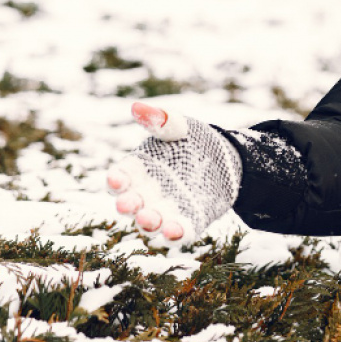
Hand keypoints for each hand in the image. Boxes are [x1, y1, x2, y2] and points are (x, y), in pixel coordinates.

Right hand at [106, 101, 241, 243]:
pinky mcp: (187, 222)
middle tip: (127, 204)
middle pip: (131, 204)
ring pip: (151, 222)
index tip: (116, 178)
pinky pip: (178, 233)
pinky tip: (174, 231)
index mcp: (137, 171)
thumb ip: (159, 120)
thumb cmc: (191, 141)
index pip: (120, 178)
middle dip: (128, 204)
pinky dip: (175, 234)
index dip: (116, 179)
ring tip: (150, 219)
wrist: (225, 158)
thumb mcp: (178, 126)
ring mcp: (165, 211)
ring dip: (148, 223)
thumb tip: (137, 107)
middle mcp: (146, 195)